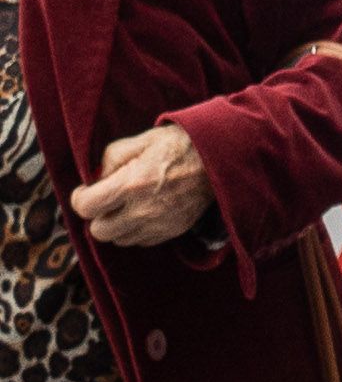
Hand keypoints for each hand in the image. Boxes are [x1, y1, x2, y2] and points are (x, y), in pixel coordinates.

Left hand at [72, 126, 210, 245]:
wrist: (220, 158)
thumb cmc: (179, 145)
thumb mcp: (141, 140)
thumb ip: (110, 158)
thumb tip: (95, 178)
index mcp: (130, 185)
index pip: (85, 207)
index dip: (81, 198)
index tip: (86, 190)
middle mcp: (141, 210)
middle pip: (99, 230)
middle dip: (99, 215)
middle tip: (108, 199)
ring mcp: (158, 224)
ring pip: (119, 239)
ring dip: (118, 225)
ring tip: (128, 205)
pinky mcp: (172, 231)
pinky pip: (141, 241)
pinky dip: (137, 230)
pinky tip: (145, 211)